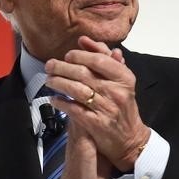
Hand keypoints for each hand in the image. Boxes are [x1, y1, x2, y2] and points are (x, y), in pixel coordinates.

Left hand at [45, 36, 150, 172]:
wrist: (130, 138)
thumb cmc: (122, 105)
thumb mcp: (120, 80)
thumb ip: (103, 57)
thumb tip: (84, 40)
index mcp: (124, 78)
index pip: (99, 60)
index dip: (80, 56)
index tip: (67, 56)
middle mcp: (116, 92)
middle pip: (84, 74)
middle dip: (62, 67)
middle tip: (49, 65)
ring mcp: (107, 108)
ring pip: (77, 90)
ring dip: (59, 83)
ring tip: (49, 80)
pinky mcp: (97, 124)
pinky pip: (74, 109)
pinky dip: (61, 103)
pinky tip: (53, 99)